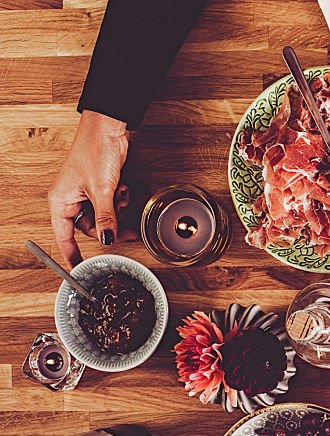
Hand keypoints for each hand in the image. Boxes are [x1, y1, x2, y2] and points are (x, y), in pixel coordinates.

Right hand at [47, 110, 129, 265]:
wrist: (107, 129)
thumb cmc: (95, 152)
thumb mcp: (102, 191)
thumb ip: (105, 218)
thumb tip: (106, 239)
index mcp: (61, 201)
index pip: (64, 236)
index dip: (72, 254)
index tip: (79, 270)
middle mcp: (71, 199)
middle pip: (90, 228)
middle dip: (109, 227)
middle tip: (126, 230)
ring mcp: (85, 193)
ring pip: (103, 217)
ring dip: (117, 212)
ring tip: (122, 198)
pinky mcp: (100, 187)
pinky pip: (110, 206)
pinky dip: (119, 201)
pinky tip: (123, 190)